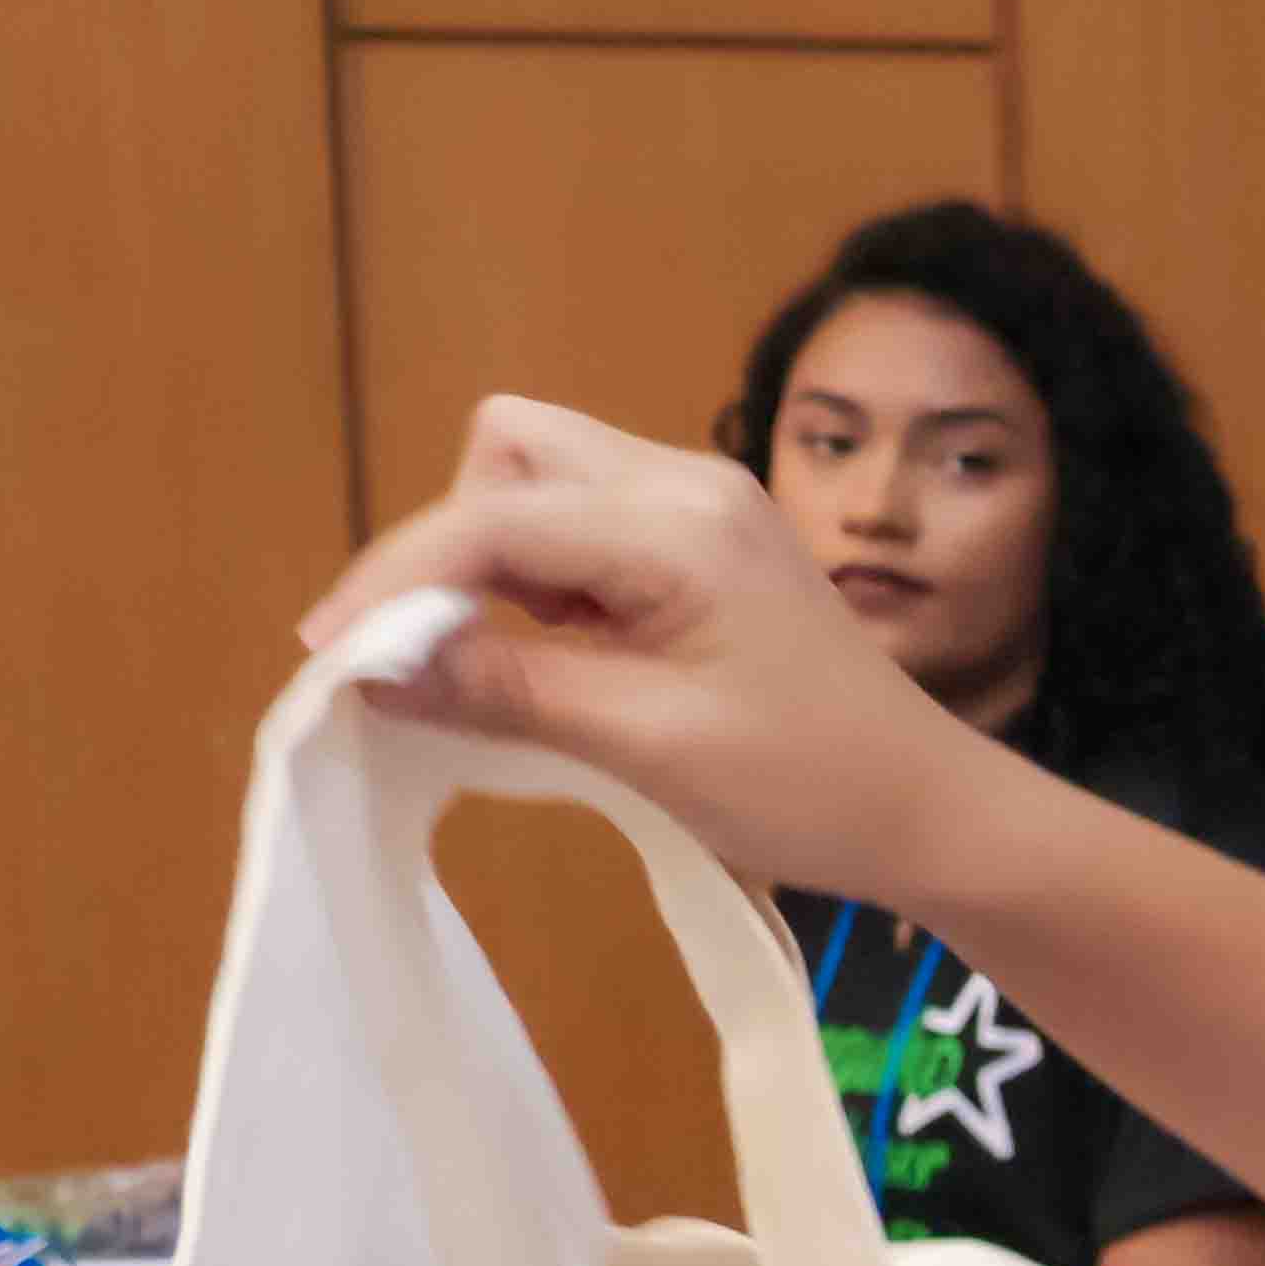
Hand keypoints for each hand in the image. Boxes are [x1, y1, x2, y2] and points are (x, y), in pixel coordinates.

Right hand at [295, 395, 987, 898]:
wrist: (933, 812)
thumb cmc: (812, 787)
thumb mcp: (645, 745)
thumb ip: (505, 689)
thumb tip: (374, 668)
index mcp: (680, 524)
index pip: (489, 517)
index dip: (395, 583)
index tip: (331, 654)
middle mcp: (688, 484)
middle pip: (507, 453)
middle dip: (455, 544)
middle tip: (462, 652)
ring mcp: (702, 506)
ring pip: (539, 481)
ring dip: (501, 562)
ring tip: (539, 664)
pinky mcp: (706, 543)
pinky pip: (584, 525)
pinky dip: (547, 580)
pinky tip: (576, 658)